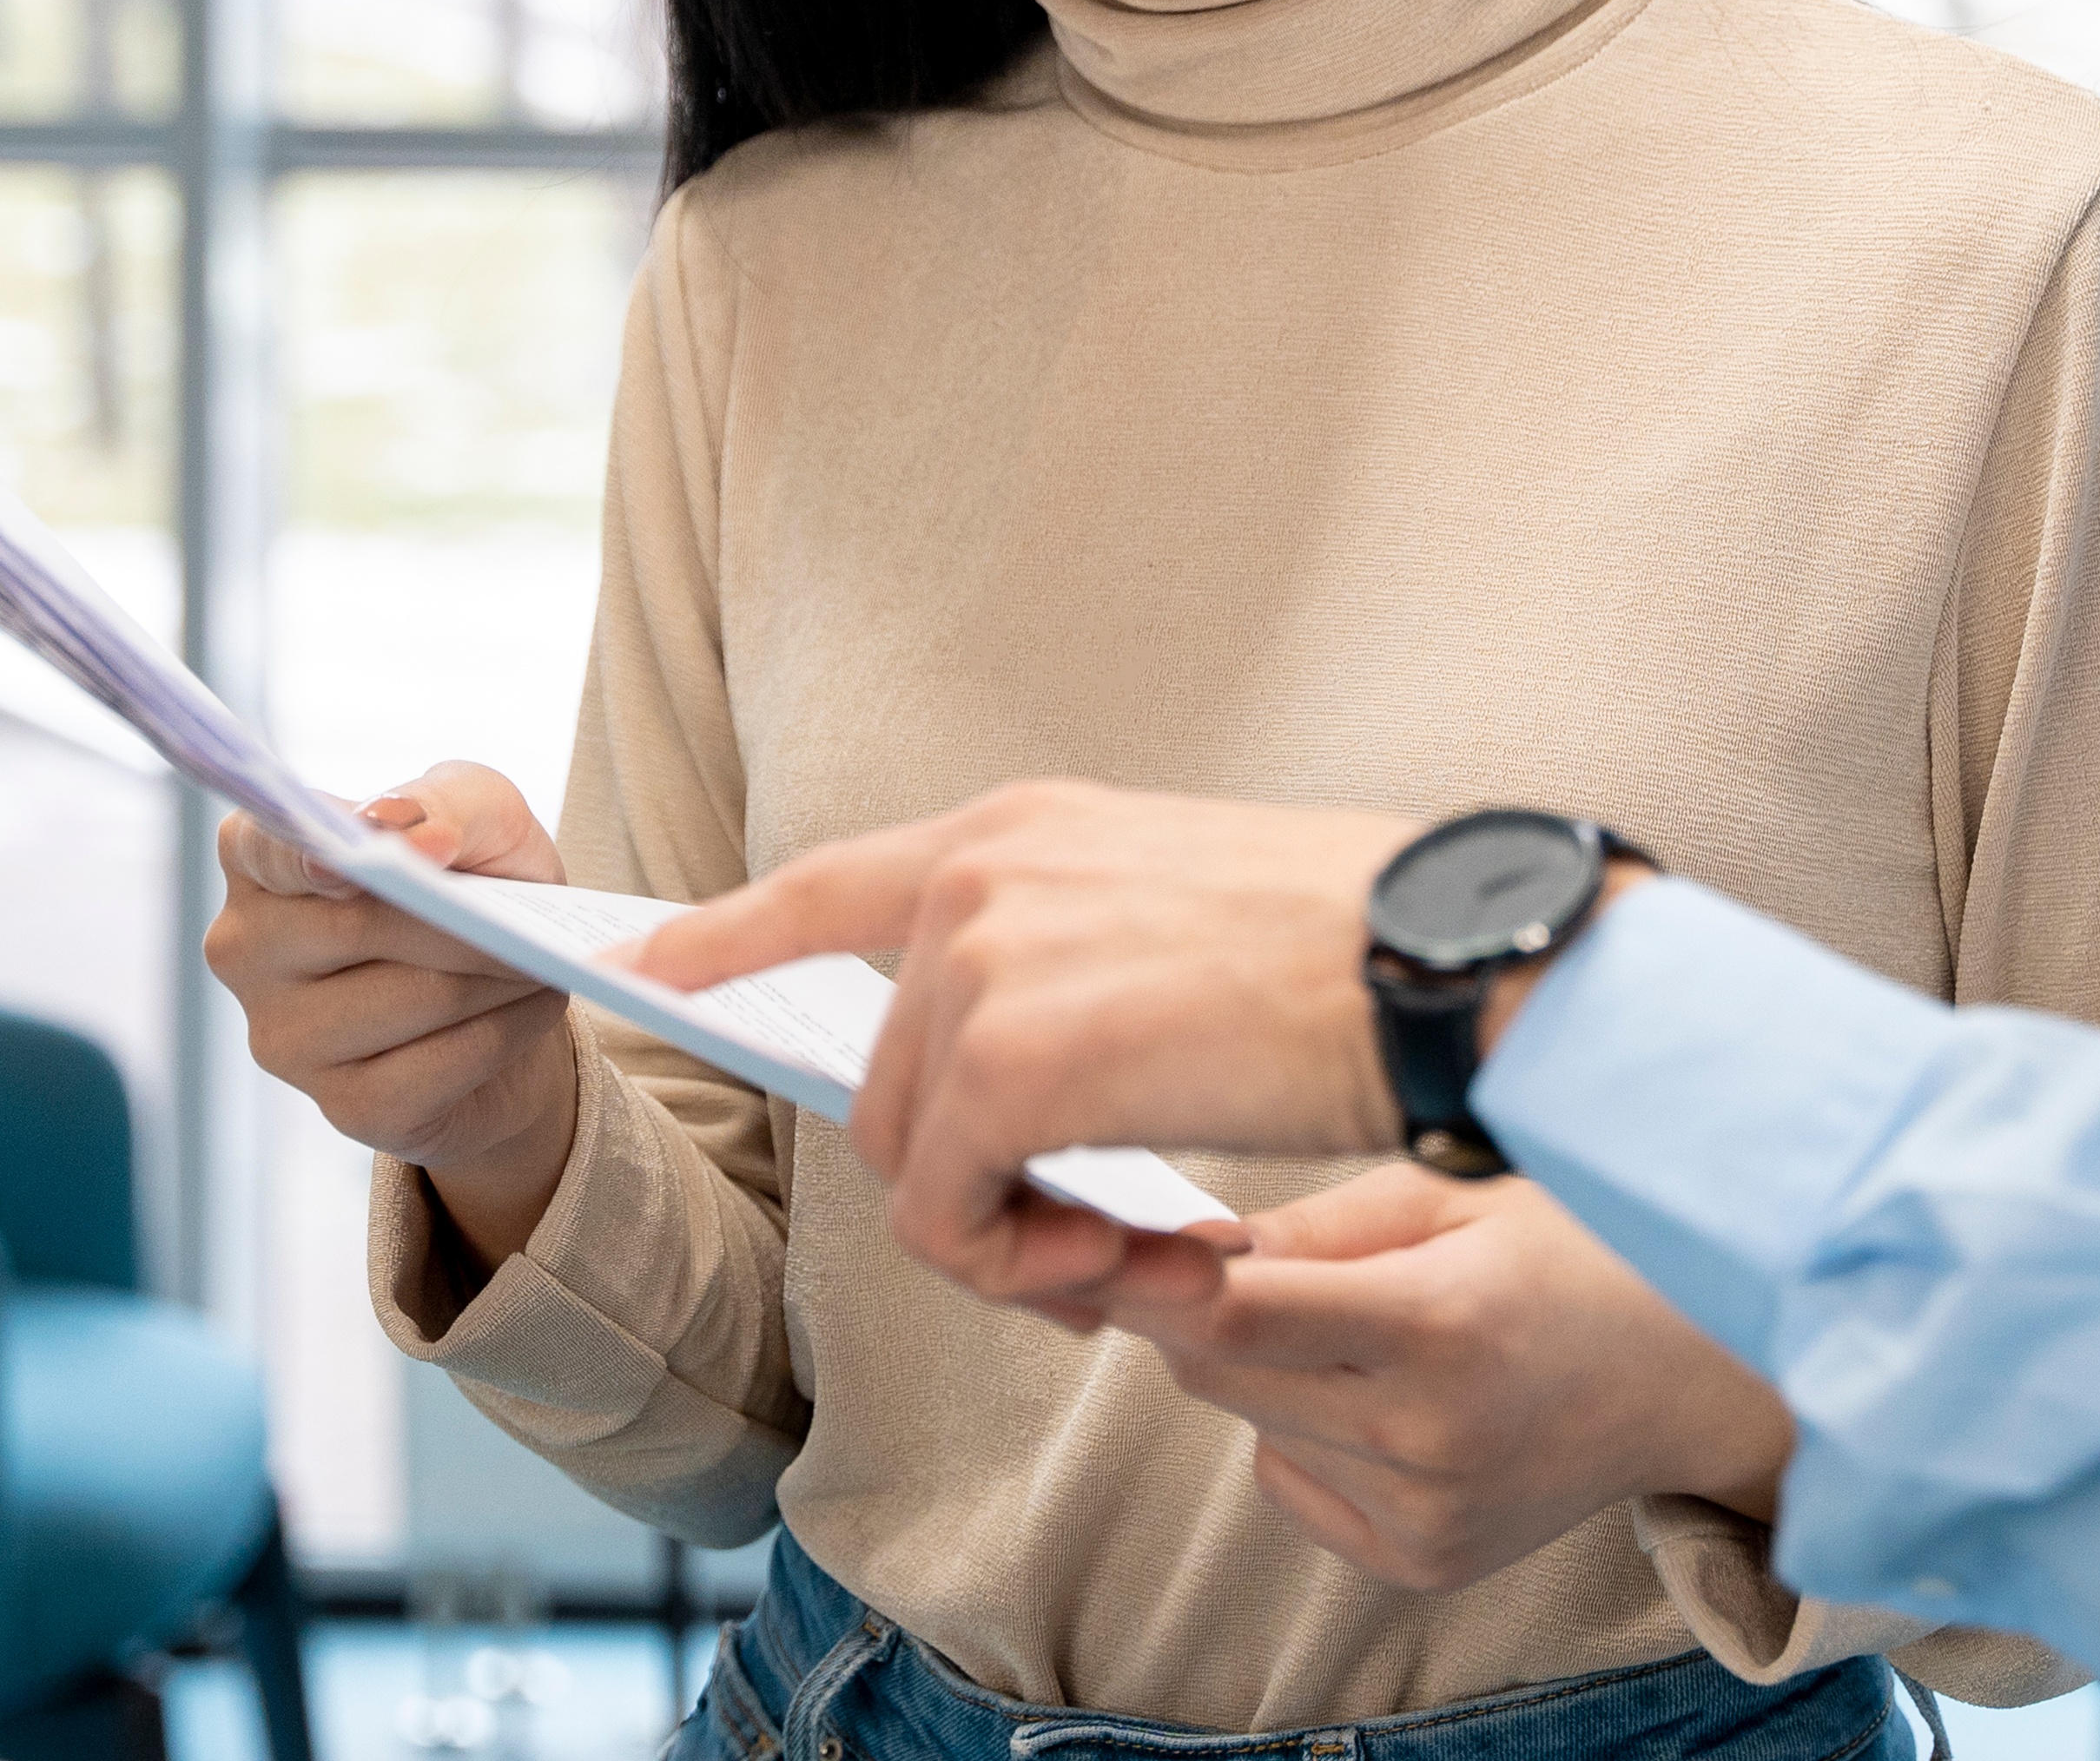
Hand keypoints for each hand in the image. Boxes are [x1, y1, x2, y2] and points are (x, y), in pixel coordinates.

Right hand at [202, 762, 581, 1261]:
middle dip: (462, 921)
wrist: (513, 990)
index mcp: (257, 857)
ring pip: (414, 998)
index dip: (302, 854)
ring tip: (533, 960)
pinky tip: (525, 1008)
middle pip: (359, 927)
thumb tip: (419, 838)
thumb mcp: (481, 814)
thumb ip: (448, 804)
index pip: (260, 846)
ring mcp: (284, 1038)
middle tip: (524, 922)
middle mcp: (246, 948)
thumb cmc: (474, 879)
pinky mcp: (345, 1108)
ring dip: (499, 976)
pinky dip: (506, 1032)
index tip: (349, 860)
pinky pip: (442, 1066)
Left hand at [621, 780, 1415, 1299]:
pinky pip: (948, 1215)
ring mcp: (986, 959)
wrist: (1454, 965)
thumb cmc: (1366, 951)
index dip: (723, 937)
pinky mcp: (1011, 1058)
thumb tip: (1017, 1084)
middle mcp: (983, 875)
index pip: (825, 883)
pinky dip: (1023, 1269)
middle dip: (968, 1190)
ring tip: (1136, 1248)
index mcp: (1026, 829)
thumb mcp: (1186, 914)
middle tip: (1101, 1242)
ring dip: (1007, 1242)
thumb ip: (1077, 965)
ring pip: (907, 1162)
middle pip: (881, 1085)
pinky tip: (1131, 1256)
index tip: (645, 971)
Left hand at [1058, 1164, 1793, 1591]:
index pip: (1235, 1318)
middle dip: (1202, 1310)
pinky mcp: (1422, 1564)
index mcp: (1442, 1326)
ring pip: (1249, 1428)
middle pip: (1217, 1377)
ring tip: (1372, 1327)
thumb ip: (1314, 1225)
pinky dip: (1308, 1434)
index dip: (1149, 1276)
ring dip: (1265, 1372)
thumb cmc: (1579, 1253)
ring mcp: (1426, 1517)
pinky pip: (1294, 1485)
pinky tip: (1393, 1396)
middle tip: (1246, 1254)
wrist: (1696, 1379)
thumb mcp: (1457, 1195)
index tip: (1104, 1239)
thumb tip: (1181, 1248)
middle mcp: (1429, 1440)